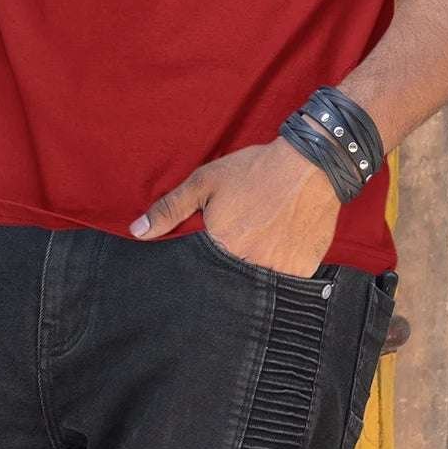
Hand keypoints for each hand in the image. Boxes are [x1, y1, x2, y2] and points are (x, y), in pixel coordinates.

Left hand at [129, 137, 339, 277]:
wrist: (311, 164)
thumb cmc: (254, 171)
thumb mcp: (206, 182)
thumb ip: (169, 209)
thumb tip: (136, 232)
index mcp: (220, 247)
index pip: (202, 272)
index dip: (205, 265)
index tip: (216, 250)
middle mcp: (248, 265)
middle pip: (231, 281)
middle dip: (232, 266)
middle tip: (245, 239)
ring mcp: (278, 272)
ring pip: (259, 284)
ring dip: (258, 269)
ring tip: (265, 239)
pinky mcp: (303, 271)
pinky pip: (287, 281)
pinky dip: (284, 268)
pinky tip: (285, 242)